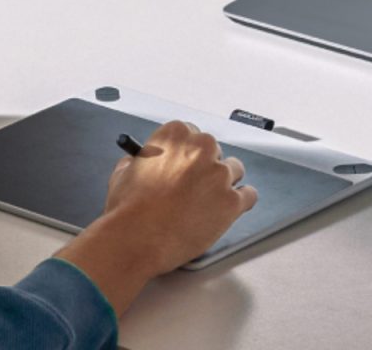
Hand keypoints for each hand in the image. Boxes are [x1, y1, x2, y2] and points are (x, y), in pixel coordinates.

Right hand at [54, 121, 255, 313]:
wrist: (137, 239)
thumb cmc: (128, 210)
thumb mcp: (123, 173)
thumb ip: (139, 161)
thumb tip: (143, 162)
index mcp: (175, 135)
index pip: (192, 133)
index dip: (188, 152)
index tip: (186, 162)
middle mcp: (201, 149)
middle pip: (215, 151)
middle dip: (206, 167)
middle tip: (194, 186)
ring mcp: (220, 175)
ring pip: (235, 170)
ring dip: (224, 182)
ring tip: (209, 200)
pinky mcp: (232, 201)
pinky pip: (248, 195)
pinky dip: (240, 201)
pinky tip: (228, 209)